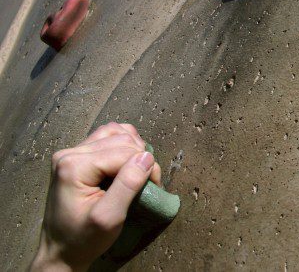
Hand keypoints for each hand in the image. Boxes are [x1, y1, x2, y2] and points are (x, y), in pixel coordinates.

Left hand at [32, 123, 161, 271]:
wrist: (60, 250)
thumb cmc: (83, 239)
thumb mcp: (109, 218)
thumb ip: (127, 185)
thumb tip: (147, 157)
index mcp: (73, 166)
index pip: (124, 152)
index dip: (145, 167)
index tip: (153, 189)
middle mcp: (69, 153)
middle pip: (122, 140)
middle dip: (141, 158)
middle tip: (147, 183)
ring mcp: (70, 152)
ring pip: (116, 132)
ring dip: (134, 148)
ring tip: (136, 171)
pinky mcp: (75, 154)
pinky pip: (107, 136)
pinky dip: (123, 145)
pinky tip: (126, 162)